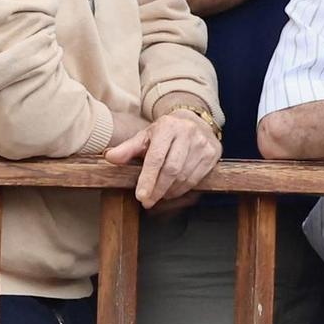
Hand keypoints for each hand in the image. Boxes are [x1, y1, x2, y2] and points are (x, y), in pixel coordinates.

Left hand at [105, 109, 221, 208]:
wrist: (194, 122)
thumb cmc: (165, 133)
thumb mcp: (145, 136)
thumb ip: (128, 148)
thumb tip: (110, 157)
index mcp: (168, 126)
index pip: (156, 157)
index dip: (148, 179)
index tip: (141, 196)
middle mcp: (188, 132)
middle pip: (172, 169)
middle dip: (158, 189)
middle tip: (147, 201)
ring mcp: (203, 144)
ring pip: (184, 176)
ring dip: (169, 191)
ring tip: (159, 195)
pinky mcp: (213, 154)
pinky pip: (196, 179)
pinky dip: (182, 189)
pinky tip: (173, 190)